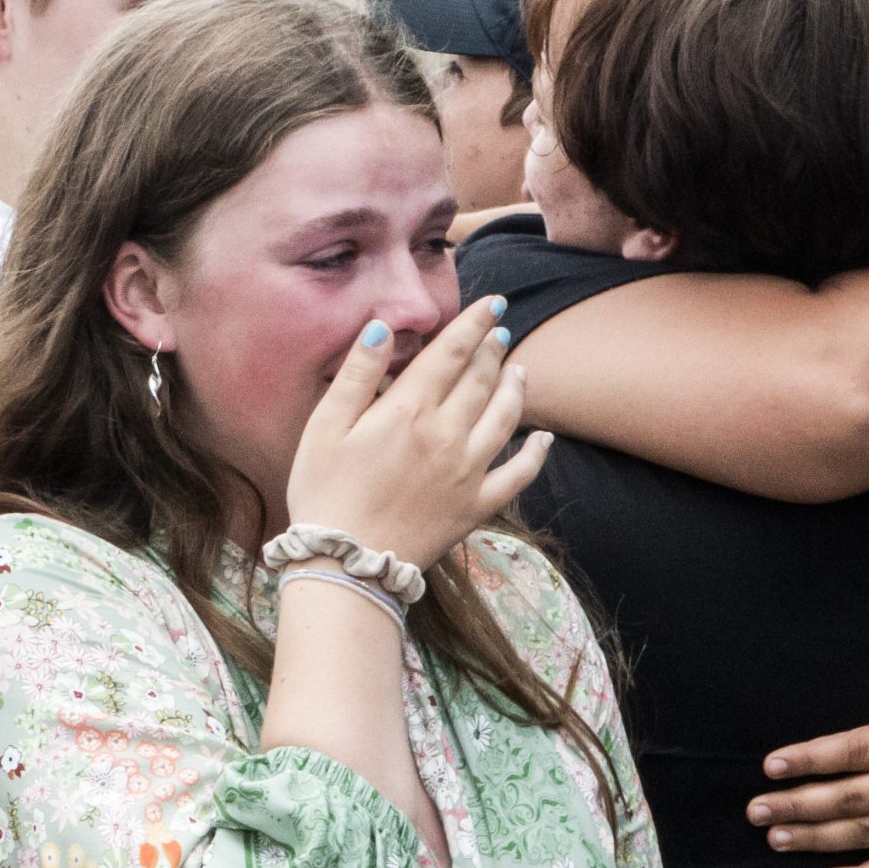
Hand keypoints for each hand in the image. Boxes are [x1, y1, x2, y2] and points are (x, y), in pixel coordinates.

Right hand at [284, 295, 550, 568]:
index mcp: (409, 411)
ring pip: (505, 418)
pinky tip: (543, 438)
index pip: (451, 354)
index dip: (473, 324)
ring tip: (518, 369)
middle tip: (500, 330)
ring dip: (515, 389)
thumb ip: (357, 374)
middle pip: (480, 380)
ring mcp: (467, 473)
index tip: (491, 303)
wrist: (347, 564)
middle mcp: (447, 435)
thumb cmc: (324, 492)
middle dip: (492, 350)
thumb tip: (382, 327)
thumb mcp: (325, 426)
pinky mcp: (475, 507)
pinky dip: (535, 454)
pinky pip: (517, 475)